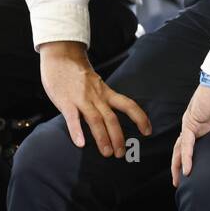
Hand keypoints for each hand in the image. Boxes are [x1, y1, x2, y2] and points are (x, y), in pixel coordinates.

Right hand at [37, 41, 151, 156]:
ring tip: (108, 153)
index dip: (140, 118)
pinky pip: (72, 118)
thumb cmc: (77, 73)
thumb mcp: (96, 84)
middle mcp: (97, 96)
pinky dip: (77, 131)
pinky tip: (80, 144)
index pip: (128, 105)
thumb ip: (101, 98)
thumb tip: (108, 115)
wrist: (61, 56)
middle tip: (121, 154)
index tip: (148, 131)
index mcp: (106, 92)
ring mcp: (81, 99)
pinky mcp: (65, 101)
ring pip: (96, 120)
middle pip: (112, 118)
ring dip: (103, 138)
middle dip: (118, 137)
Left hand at [171, 85, 209, 184]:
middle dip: (179, 165)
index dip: (194, 158)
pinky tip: (186, 170)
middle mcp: (199, 125)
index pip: (197, 144)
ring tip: (178, 181)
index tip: (195, 173)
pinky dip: (186, 156)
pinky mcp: (193, 121)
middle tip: (180, 183)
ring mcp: (194, 124)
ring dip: (177, 164)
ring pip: (180, 148)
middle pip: (184, 149)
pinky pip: (186, 142)